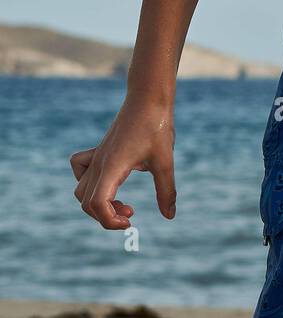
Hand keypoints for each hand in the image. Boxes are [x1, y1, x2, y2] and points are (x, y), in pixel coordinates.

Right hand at [70, 96, 176, 228]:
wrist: (149, 96)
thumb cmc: (157, 125)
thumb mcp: (165, 161)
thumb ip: (166, 190)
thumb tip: (169, 216)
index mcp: (112, 166)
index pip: (96, 204)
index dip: (109, 221)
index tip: (130, 221)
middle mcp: (99, 163)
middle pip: (86, 202)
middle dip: (106, 216)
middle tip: (131, 212)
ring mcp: (97, 155)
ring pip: (80, 189)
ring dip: (97, 203)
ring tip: (122, 202)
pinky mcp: (100, 149)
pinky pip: (79, 167)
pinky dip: (87, 180)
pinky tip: (109, 179)